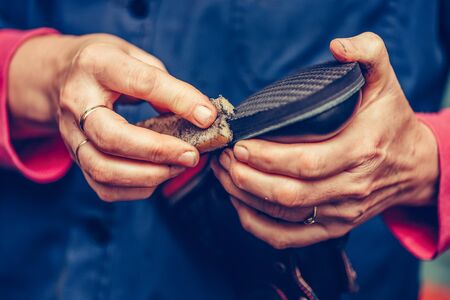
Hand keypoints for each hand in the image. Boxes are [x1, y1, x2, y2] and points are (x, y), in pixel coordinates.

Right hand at [8, 33, 216, 200]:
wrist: (61, 75)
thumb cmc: (107, 65)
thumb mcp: (134, 56)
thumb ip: (163, 83)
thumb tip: (196, 116)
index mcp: (97, 65)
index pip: (141, 83)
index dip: (179, 100)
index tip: (207, 117)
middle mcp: (76, 102)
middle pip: (111, 137)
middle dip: (157, 152)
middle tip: (191, 155)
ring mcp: (70, 134)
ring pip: (103, 169)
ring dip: (148, 176)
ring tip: (178, 167)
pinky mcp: (74, 158)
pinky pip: (102, 186)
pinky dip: (136, 189)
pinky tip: (158, 176)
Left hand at [211, 32, 438, 248]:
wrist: (413, 166)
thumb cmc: (390, 121)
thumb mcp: (384, 81)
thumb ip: (367, 54)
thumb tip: (337, 46)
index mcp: (361, 150)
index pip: (306, 162)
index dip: (268, 157)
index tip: (240, 144)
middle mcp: (351, 187)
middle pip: (289, 194)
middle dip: (247, 177)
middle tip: (225, 158)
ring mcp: (342, 213)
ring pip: (284, 216)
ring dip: (246, 198)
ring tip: (224, 175)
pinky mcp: (334, 228)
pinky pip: (289, 238)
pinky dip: (258, 226)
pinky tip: (239, 205)